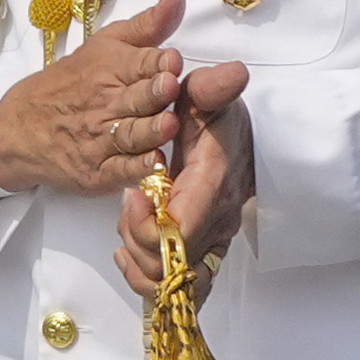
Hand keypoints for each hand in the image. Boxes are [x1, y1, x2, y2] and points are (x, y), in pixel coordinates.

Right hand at [0, 0, 193, 201]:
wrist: (16, 127)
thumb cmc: (71, 83)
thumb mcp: (105, 46)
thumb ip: (148, 25)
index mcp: (111, 68)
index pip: (142, 62)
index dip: (158, 61)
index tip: (172, 59)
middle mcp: (106, 103)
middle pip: (138, 98)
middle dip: (154, 92)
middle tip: (168, 85)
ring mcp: (100, 140)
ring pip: (132, 134)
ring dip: (150, 130)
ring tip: (168, 125)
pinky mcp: (97, 172)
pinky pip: (120, 170)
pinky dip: (136, 169)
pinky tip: (154, 165)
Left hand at [116, 66, 257, 290]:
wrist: (234, 138)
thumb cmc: (216, 118)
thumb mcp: (209, 96)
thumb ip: (212, 88)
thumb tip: (232, 72)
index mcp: (214, 186)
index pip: (181, 231)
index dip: (149, 226)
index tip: (134, 196)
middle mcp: (217, 221)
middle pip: (172, 264)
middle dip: (138, 242)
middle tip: (128, 205)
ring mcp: (213, 240)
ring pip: (172, 282)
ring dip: (139, 261)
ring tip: (128, 224)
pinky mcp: (204, 252)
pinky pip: (178, 287)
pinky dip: (146, 278)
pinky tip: (126, 252)